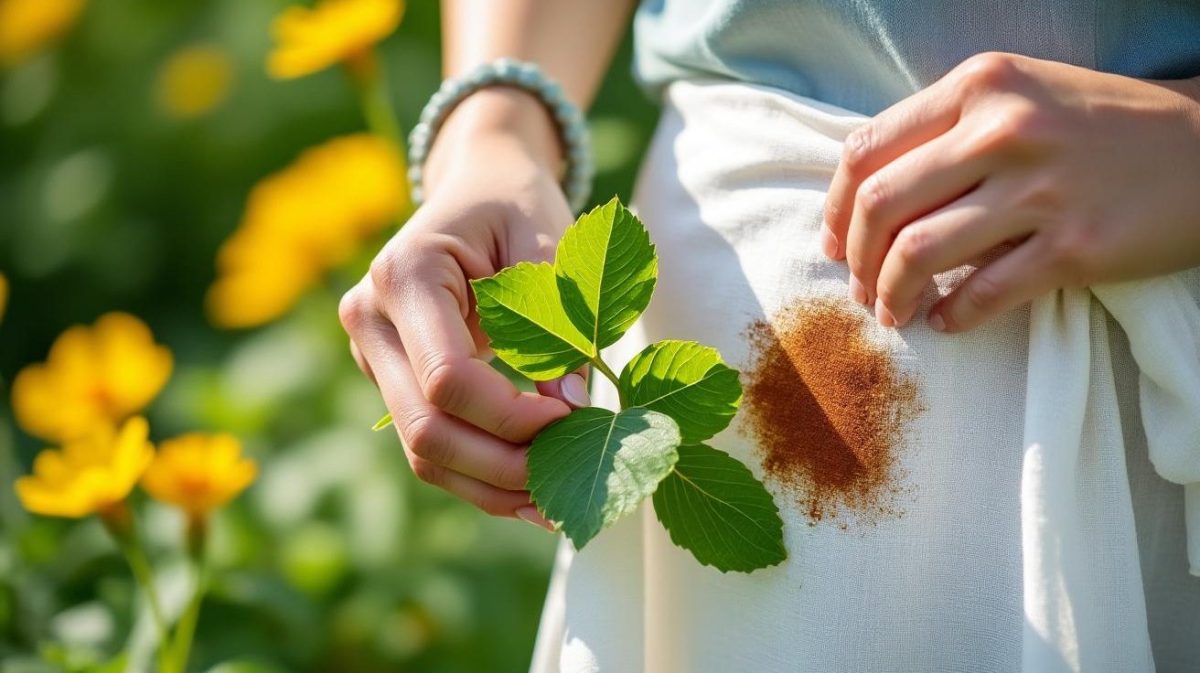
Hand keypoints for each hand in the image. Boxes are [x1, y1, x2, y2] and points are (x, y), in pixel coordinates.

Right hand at [340, 89, 589, 528]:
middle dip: (502, 465)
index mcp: (402, 274)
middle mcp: (370, 320)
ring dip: (491, 486)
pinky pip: (430, 446)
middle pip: (426, 429)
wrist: (478, 186)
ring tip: (557, 502)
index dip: (512, 416)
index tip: (574, 420)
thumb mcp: (548, 240)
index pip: (448, 378)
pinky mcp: (391, 380)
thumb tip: (572, 411)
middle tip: (570, 476)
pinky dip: (480, 476)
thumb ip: (558, 322)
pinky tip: (531, 495)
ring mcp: (372, 355)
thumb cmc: (517, 204)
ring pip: (422, 453)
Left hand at [822, 52, 1199, 331]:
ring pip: (919, 253)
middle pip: (880, 205)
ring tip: (892, 312)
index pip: (866, 151)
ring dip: (890, 295)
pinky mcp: (1076, 246)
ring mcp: (1041, 188)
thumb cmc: (1098, 124)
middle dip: (854, 259)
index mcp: (979, 86)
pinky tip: (946, 322)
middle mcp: (1003, 130)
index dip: (835, 207)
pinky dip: (952, 317)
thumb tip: (867, 197)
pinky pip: (984, 294)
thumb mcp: (1018, 95)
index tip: (833, 241)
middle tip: (857, 288)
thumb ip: (945, 132)